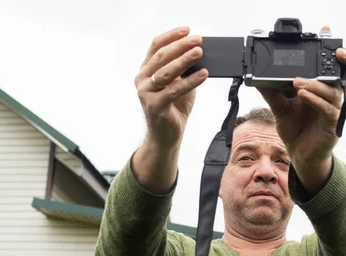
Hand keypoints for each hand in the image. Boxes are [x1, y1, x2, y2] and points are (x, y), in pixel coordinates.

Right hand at [135, 26, 208, 151]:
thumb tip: (198, 52)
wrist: (166, 135)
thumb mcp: (180, 83)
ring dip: (184, 60)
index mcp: (146, 71)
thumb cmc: (173, 108)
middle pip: (161, 57)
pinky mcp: (155, 106)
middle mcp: (142, 80)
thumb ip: (184, 69)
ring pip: (166, 72)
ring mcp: (146, 93)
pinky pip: (175, 90)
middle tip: (198, 40)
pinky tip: (203, 74)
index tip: (187, 30)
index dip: (172, 36)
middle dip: (181, 46)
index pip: (156, 47)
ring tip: (199, 52)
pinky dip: (190, 81)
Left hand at [258, 29, 345, 188]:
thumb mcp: (280, 108)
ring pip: (332, 91)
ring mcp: (334, 110)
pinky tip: (303, 94)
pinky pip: (327, 109)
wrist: (299, 156)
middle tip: (334, 49)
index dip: (332, 49)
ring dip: (315, 84)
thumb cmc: (296, 130)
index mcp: (322, 89)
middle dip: (344, 59)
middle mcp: (331, 96)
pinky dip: (314, 99)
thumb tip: (257, 78)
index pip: (331, 66)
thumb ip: (272, 92)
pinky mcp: (332, 124)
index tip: (326, 31)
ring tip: (297, 82)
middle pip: (345, 73)